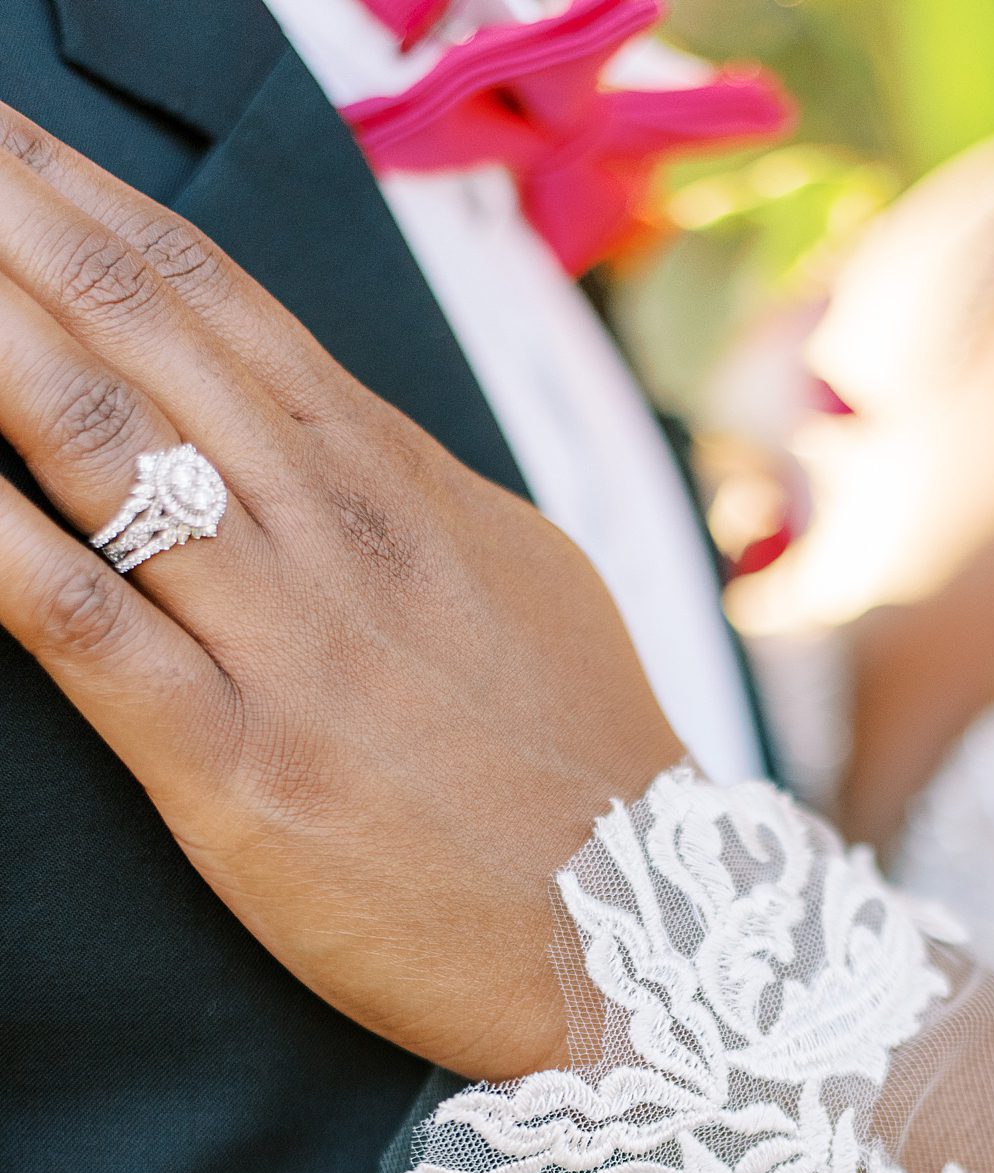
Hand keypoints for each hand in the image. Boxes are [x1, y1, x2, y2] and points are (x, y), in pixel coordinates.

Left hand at [0, 106, 680, 1080]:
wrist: (650, 937)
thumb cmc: (584, 766)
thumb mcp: (522, 583)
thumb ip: (411, 493)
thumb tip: (325, 423)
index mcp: (398, 481)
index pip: (216, 299)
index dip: (90, 200)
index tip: (9, 136)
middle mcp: (333, 533)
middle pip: (137, 332)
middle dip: (9, 218)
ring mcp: (284, 645)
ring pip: (98, 442)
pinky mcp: (237, 768)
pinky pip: (82, 626)